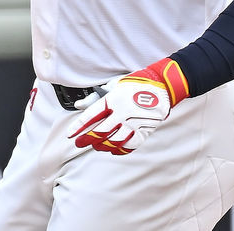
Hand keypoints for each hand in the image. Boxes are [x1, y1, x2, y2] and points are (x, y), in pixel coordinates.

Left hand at [67, 58, 189, 154]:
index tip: (70, 135)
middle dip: (87, 139)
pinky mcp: (144, 130)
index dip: (78, 127)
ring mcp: (133, 123)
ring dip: (102, 146)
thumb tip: (79, 105)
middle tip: (80, 143)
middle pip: (100, 132)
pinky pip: (130, 145)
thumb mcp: (114, 85)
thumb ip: (96, 97)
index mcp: (113, 100)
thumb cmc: (135, 83)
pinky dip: (120, 150)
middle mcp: (122, 113)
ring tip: (97, 146)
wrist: (162, 85)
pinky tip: (114, 150)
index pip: (91, 116)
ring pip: (114, 141)